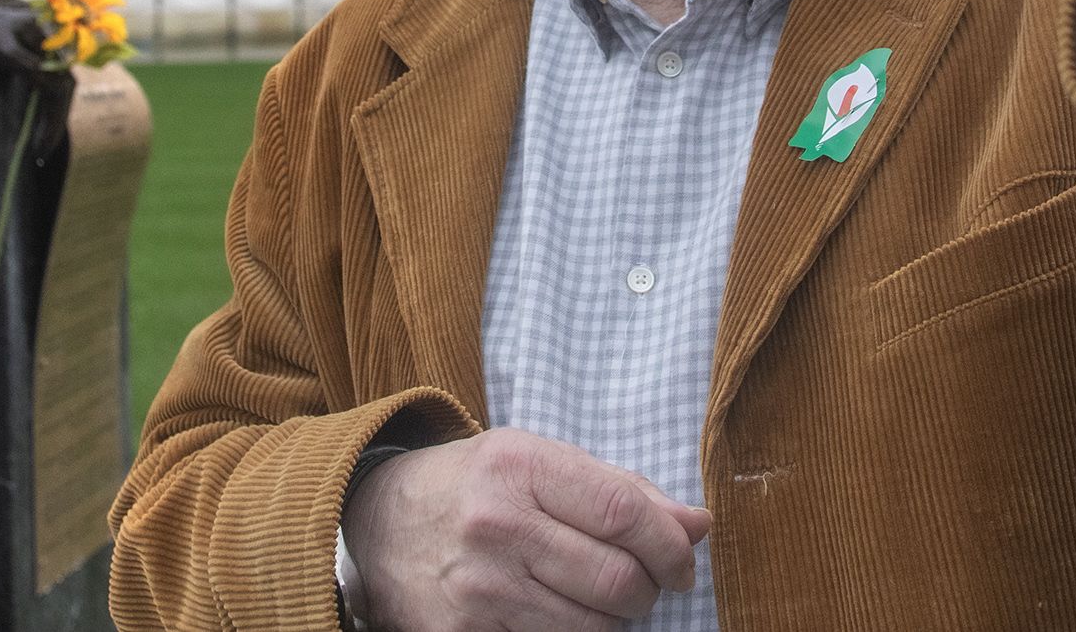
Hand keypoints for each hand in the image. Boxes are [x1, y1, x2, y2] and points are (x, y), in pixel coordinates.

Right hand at [344, 428, 712, 630]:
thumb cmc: (476, 485)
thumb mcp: (539, 461)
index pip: (624, 513)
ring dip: (612, 620)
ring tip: (596, 596)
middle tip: (644, 584)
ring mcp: (477, 589)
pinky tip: (559, 614)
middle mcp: (496, 526)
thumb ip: (622, 491)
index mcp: (519, 466)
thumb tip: (697, 526)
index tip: (682, 560)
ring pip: (592, 629)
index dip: (670, 546)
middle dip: (648, 590)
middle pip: (616, 580)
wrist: (378, 520)